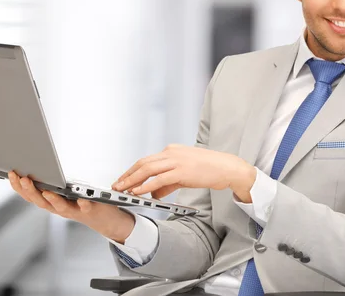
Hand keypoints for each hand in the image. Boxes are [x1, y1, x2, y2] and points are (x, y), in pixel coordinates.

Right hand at [8, 171, 135, 242]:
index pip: (29, 195)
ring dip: (51, 199)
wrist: (103, 219)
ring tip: (45, 190)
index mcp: (50, 202)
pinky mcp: (90, 210)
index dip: (18, 186)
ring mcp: (74, 210)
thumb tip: (36, 163)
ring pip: (59, 207)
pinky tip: (82, 197)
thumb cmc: (81, 201)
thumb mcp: (62, 191)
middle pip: (40, 202)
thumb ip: (51, 181)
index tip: (11, 172)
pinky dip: (83, 203)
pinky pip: (86, 207)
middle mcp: (58, 208)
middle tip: (22, 178)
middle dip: (29, 190)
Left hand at [111, 144, 256, 201]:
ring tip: (122, 190)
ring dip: (132, 180)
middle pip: (143, 163)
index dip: (132, 171)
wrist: (227, 168)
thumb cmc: (209, 170)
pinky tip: (138, 192)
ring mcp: (176, 160)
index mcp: (172, 151)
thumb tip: (154, 193)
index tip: (122, 179)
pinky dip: (146, 185)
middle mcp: (171, 153)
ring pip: (147, 169)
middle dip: (127, 175)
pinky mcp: (182, 171)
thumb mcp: (184, 175)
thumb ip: (168, 184)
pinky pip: (159, 179)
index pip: (146, 160)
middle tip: (116, 186)